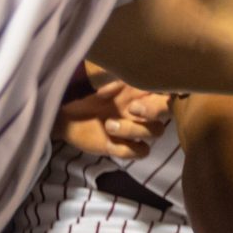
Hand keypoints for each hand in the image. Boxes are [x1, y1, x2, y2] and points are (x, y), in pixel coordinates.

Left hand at [57, 65, 171, 159]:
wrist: (63, 115)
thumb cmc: (82, 94)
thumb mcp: (97, 80)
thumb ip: (113, 80)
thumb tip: (123, 83)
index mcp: (140, 90)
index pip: (167, 89)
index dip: (170, 91)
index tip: (157, 90)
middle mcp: (143, 109)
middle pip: (169, 112)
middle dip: (155, 110)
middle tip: (133, 108)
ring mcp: (135, 129)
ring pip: (155, 132)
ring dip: (134, 130)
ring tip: (109, 125)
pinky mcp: (124, 148)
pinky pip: (140, 152)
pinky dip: (127, 149)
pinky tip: (109, 142)